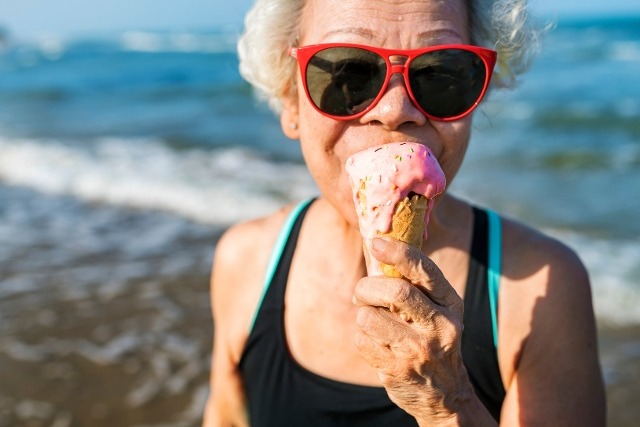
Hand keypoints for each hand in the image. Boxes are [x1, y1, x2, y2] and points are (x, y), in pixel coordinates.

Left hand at [353, 237, 476, 424]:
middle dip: (367, 288)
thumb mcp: (437, 311)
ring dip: (362, 316)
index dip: (398, 252)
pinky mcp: (398, 369)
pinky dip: (361, 338)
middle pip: (395, 291)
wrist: (446, 395)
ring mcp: (420, 350)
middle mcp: (441, 326)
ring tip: (373, 324)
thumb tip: (377, 251)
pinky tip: (377, 345)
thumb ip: (415, 286)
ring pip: (370, 317)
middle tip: (361, 293)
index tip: (376, 242)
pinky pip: (361, 340)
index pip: (425, 270)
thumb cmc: (432, 340)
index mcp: (451, 304)